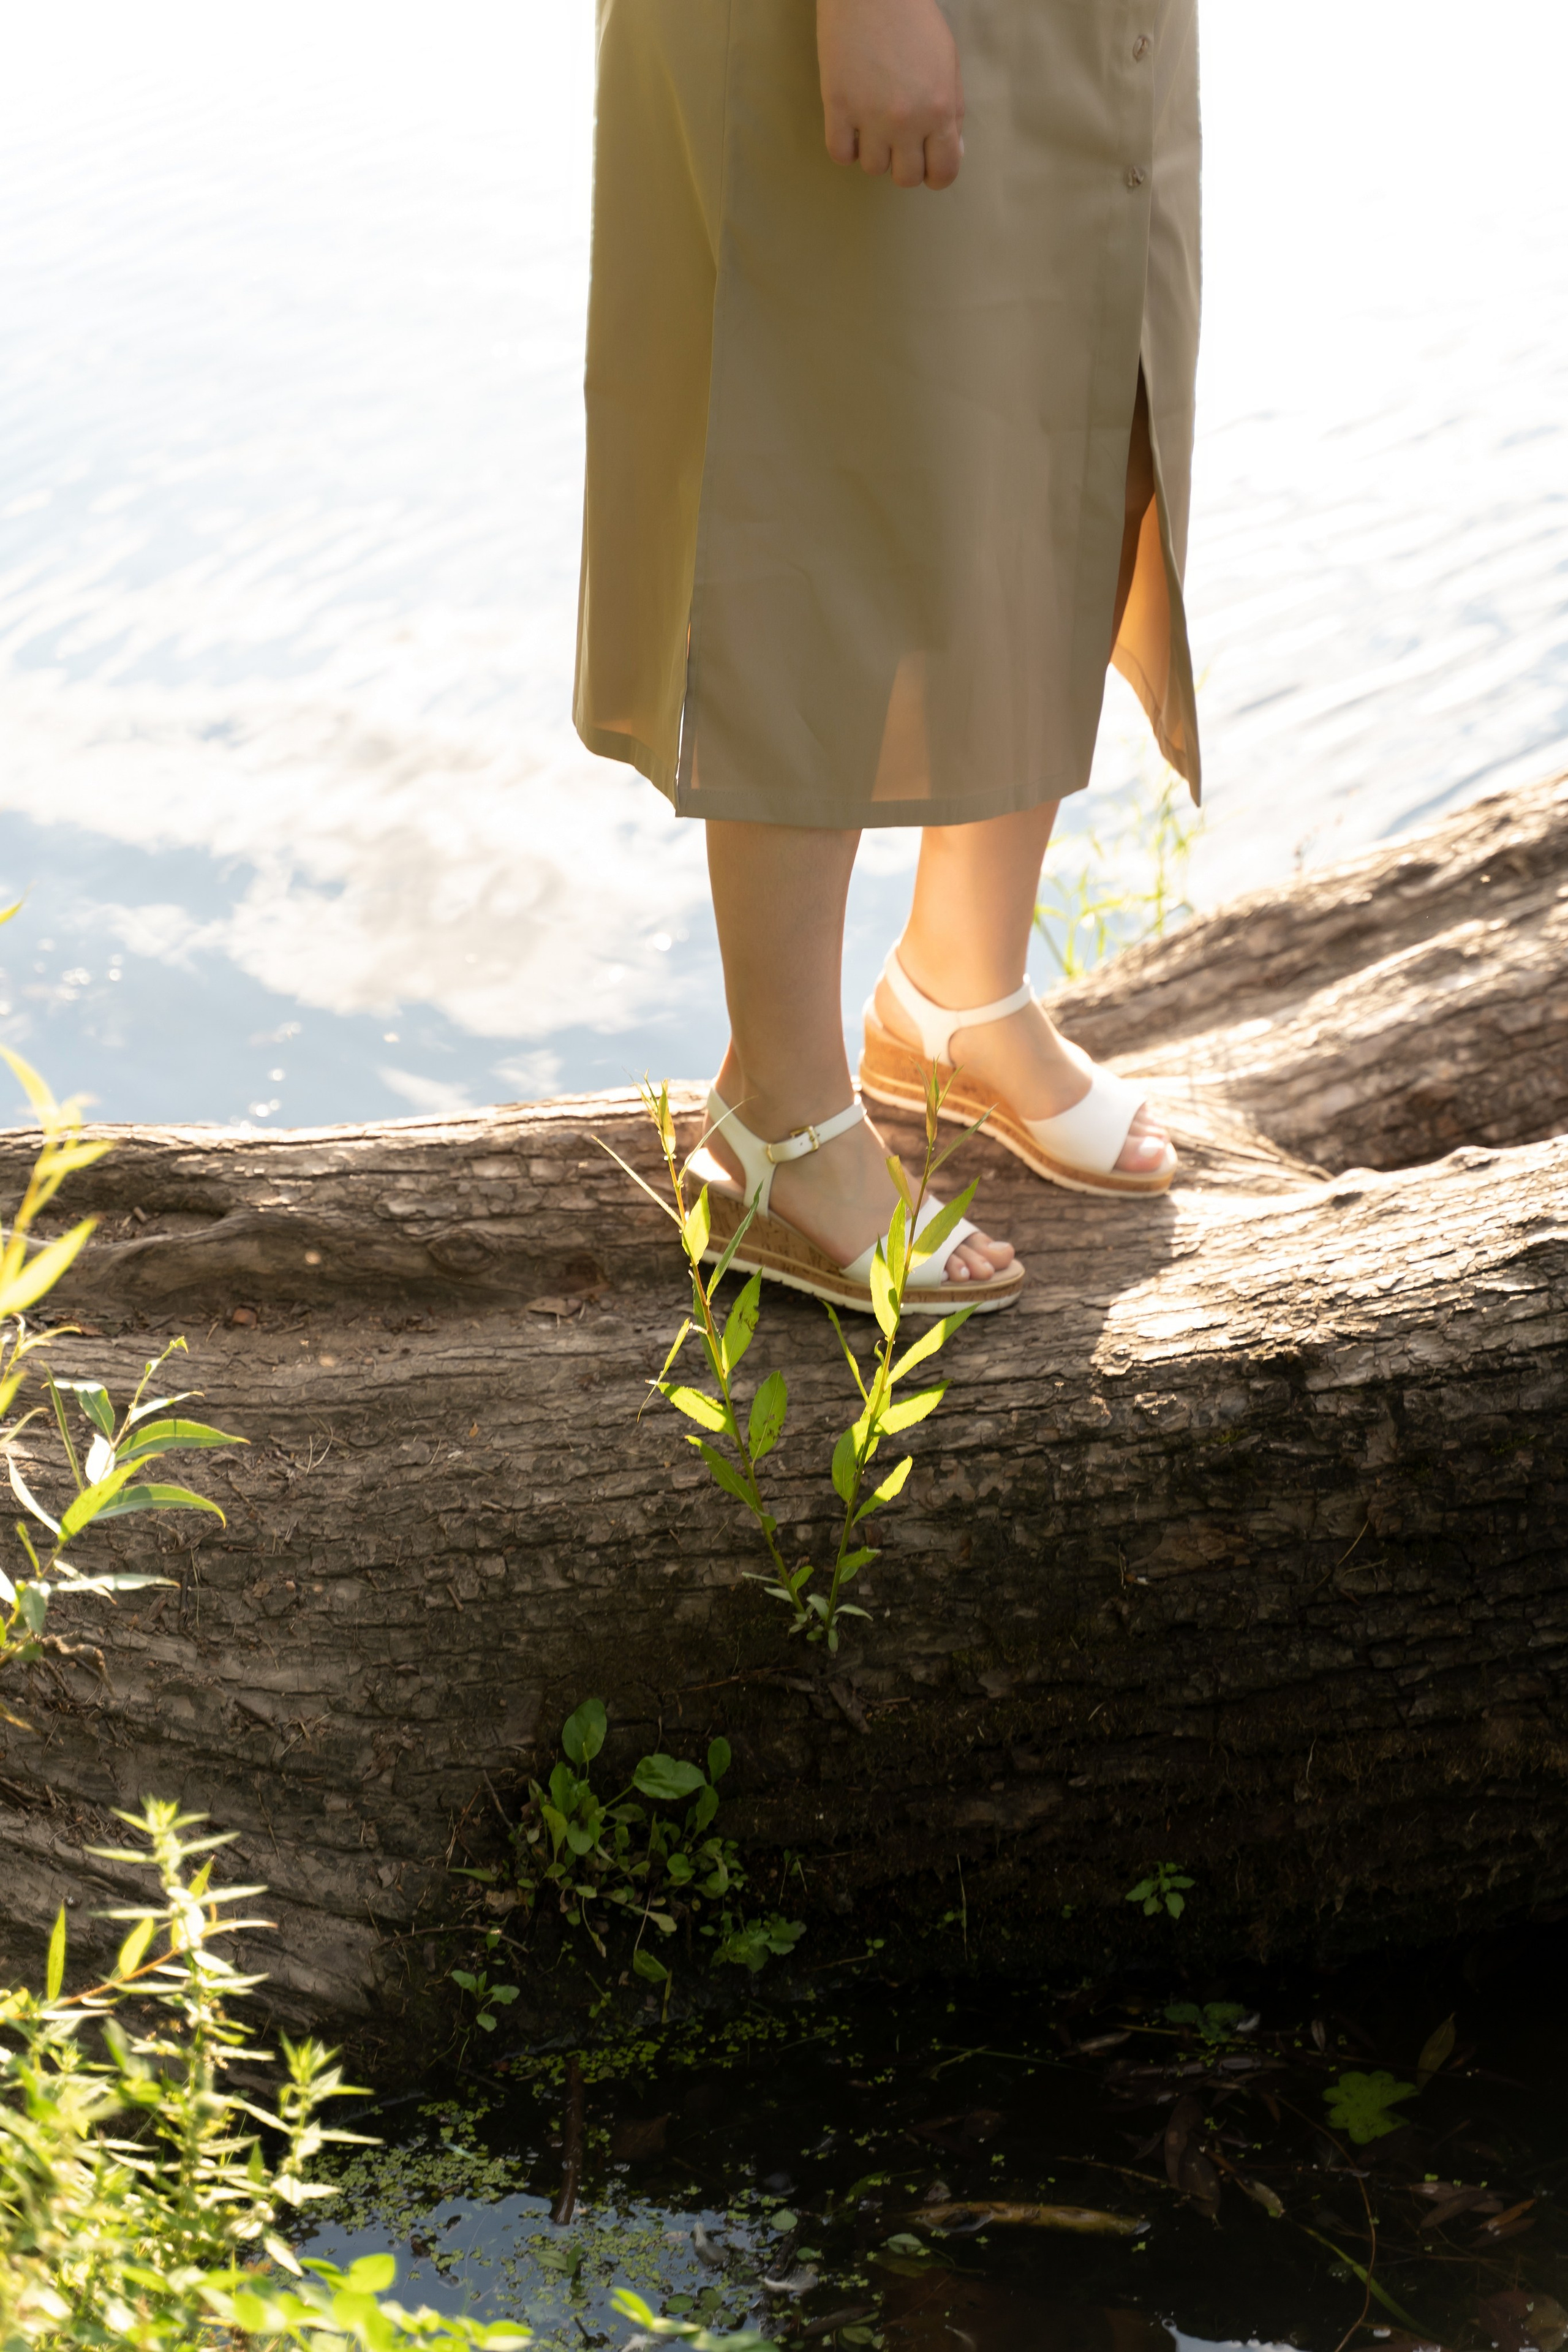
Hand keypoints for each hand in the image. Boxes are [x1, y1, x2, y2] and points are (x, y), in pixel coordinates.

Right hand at [817, 0, 964, 191]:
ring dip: (875, 152)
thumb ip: (952, 111)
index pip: (943, 173)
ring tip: (873, 123)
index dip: (937, 174)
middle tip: (900, 140)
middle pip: (906, 178)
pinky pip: (840, 154)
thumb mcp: (947, 65)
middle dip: (906, 164)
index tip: (928, 164)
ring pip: (873, 168)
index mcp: (939, 110)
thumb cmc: (914, 20)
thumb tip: (952, 151)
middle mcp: (906, 121)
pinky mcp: (837, 106)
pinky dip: (847, 146)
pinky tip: (851, 125)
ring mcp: (869, 116)